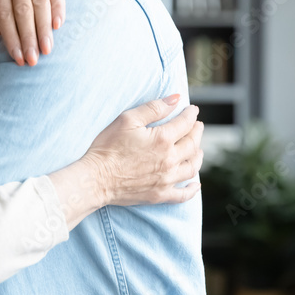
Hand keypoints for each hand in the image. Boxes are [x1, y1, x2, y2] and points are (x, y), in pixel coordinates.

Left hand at [0, 0, 66, 66]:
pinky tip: (57, 26)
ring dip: (43, 29)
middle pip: (22, 11)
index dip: (10, 37)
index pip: (3, 13)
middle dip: (27, 38)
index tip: (17, 58)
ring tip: (46, 50)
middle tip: (32, 61)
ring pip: (40, 3)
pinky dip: (57, 8)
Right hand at [84, 96, 203, 206]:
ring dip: (198, 156)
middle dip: (197, 132)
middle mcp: (169, 160)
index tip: (193, 110)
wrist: (96, 179)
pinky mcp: (159, 195)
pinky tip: (196, 184)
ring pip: (192, 167)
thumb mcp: (127, 120)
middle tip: (198, 126)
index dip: (191, 114)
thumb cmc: (108, 147)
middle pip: (192, 144)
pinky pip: (183, 195)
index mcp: (162, 139)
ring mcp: (166, 180)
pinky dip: (192, 189)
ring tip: (198, 150)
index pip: (185, 123)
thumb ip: (153, 108)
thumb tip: (175, 99)